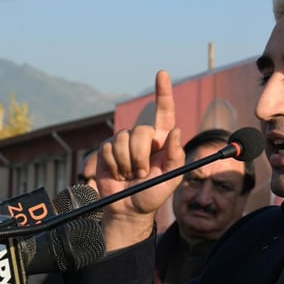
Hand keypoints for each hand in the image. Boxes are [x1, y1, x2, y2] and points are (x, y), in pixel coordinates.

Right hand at [97, 70, 184, 249]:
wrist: (128, 208)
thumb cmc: (153, 193)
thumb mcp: (171, 178)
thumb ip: (176, 156)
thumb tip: (176, 131)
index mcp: (162, 140)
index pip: (164, 111)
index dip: (163, 92)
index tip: (162, 74)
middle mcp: (143, 137)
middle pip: (141, 131)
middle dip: (141, 156)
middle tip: (142, 174)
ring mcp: (124, 141)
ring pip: (123, 140)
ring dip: (127, 163)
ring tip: (130, 175)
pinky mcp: (107, 149)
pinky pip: (109, 149)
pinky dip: (114, 165)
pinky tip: (117, 174)